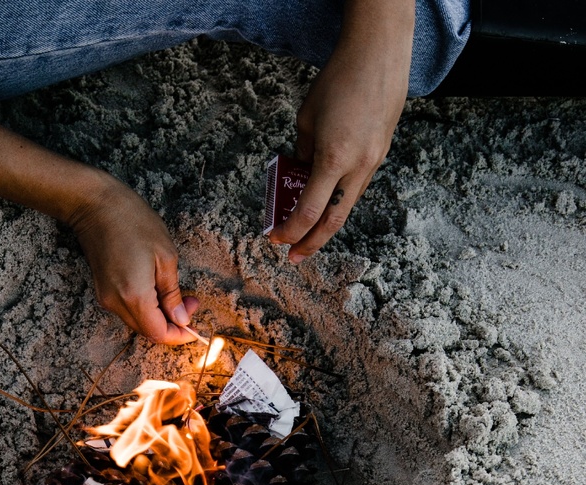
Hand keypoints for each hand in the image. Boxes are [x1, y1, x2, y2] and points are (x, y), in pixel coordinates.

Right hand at [68, 174, 197, 343]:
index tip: (194, 325)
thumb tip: (181, 318)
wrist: (96, 205)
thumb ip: (172, 293)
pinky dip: (146, 308)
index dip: (179, 335)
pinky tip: (156, 289)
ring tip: (176, 293)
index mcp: (135, 296)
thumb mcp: (165, 256)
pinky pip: (128, 310)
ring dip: (159, 316)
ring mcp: (107, 299)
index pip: (159, 334)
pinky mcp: (103, 292)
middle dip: (172, 324)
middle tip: (190, 301)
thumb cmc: (133, 222)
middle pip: (148, 331)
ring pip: (139, 322)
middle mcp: (117, 304)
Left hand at [269, 5, 412, 262]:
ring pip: (348, 207)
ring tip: (308, 235)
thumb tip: (302, 175)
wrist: (379, 54)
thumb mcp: (307, 118)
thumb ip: (303, 153)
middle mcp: (358, 167)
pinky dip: (339, 201)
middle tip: (294, 257)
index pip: (309, 211)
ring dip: (326, 225)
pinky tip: (327, 203)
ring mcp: (374, 162)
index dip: (291, 230)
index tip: (276, 237)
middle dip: (311, 243)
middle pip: (334, 222)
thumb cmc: (338, 79)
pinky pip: (357, 188)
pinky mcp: (382, 154)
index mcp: (333, 159)